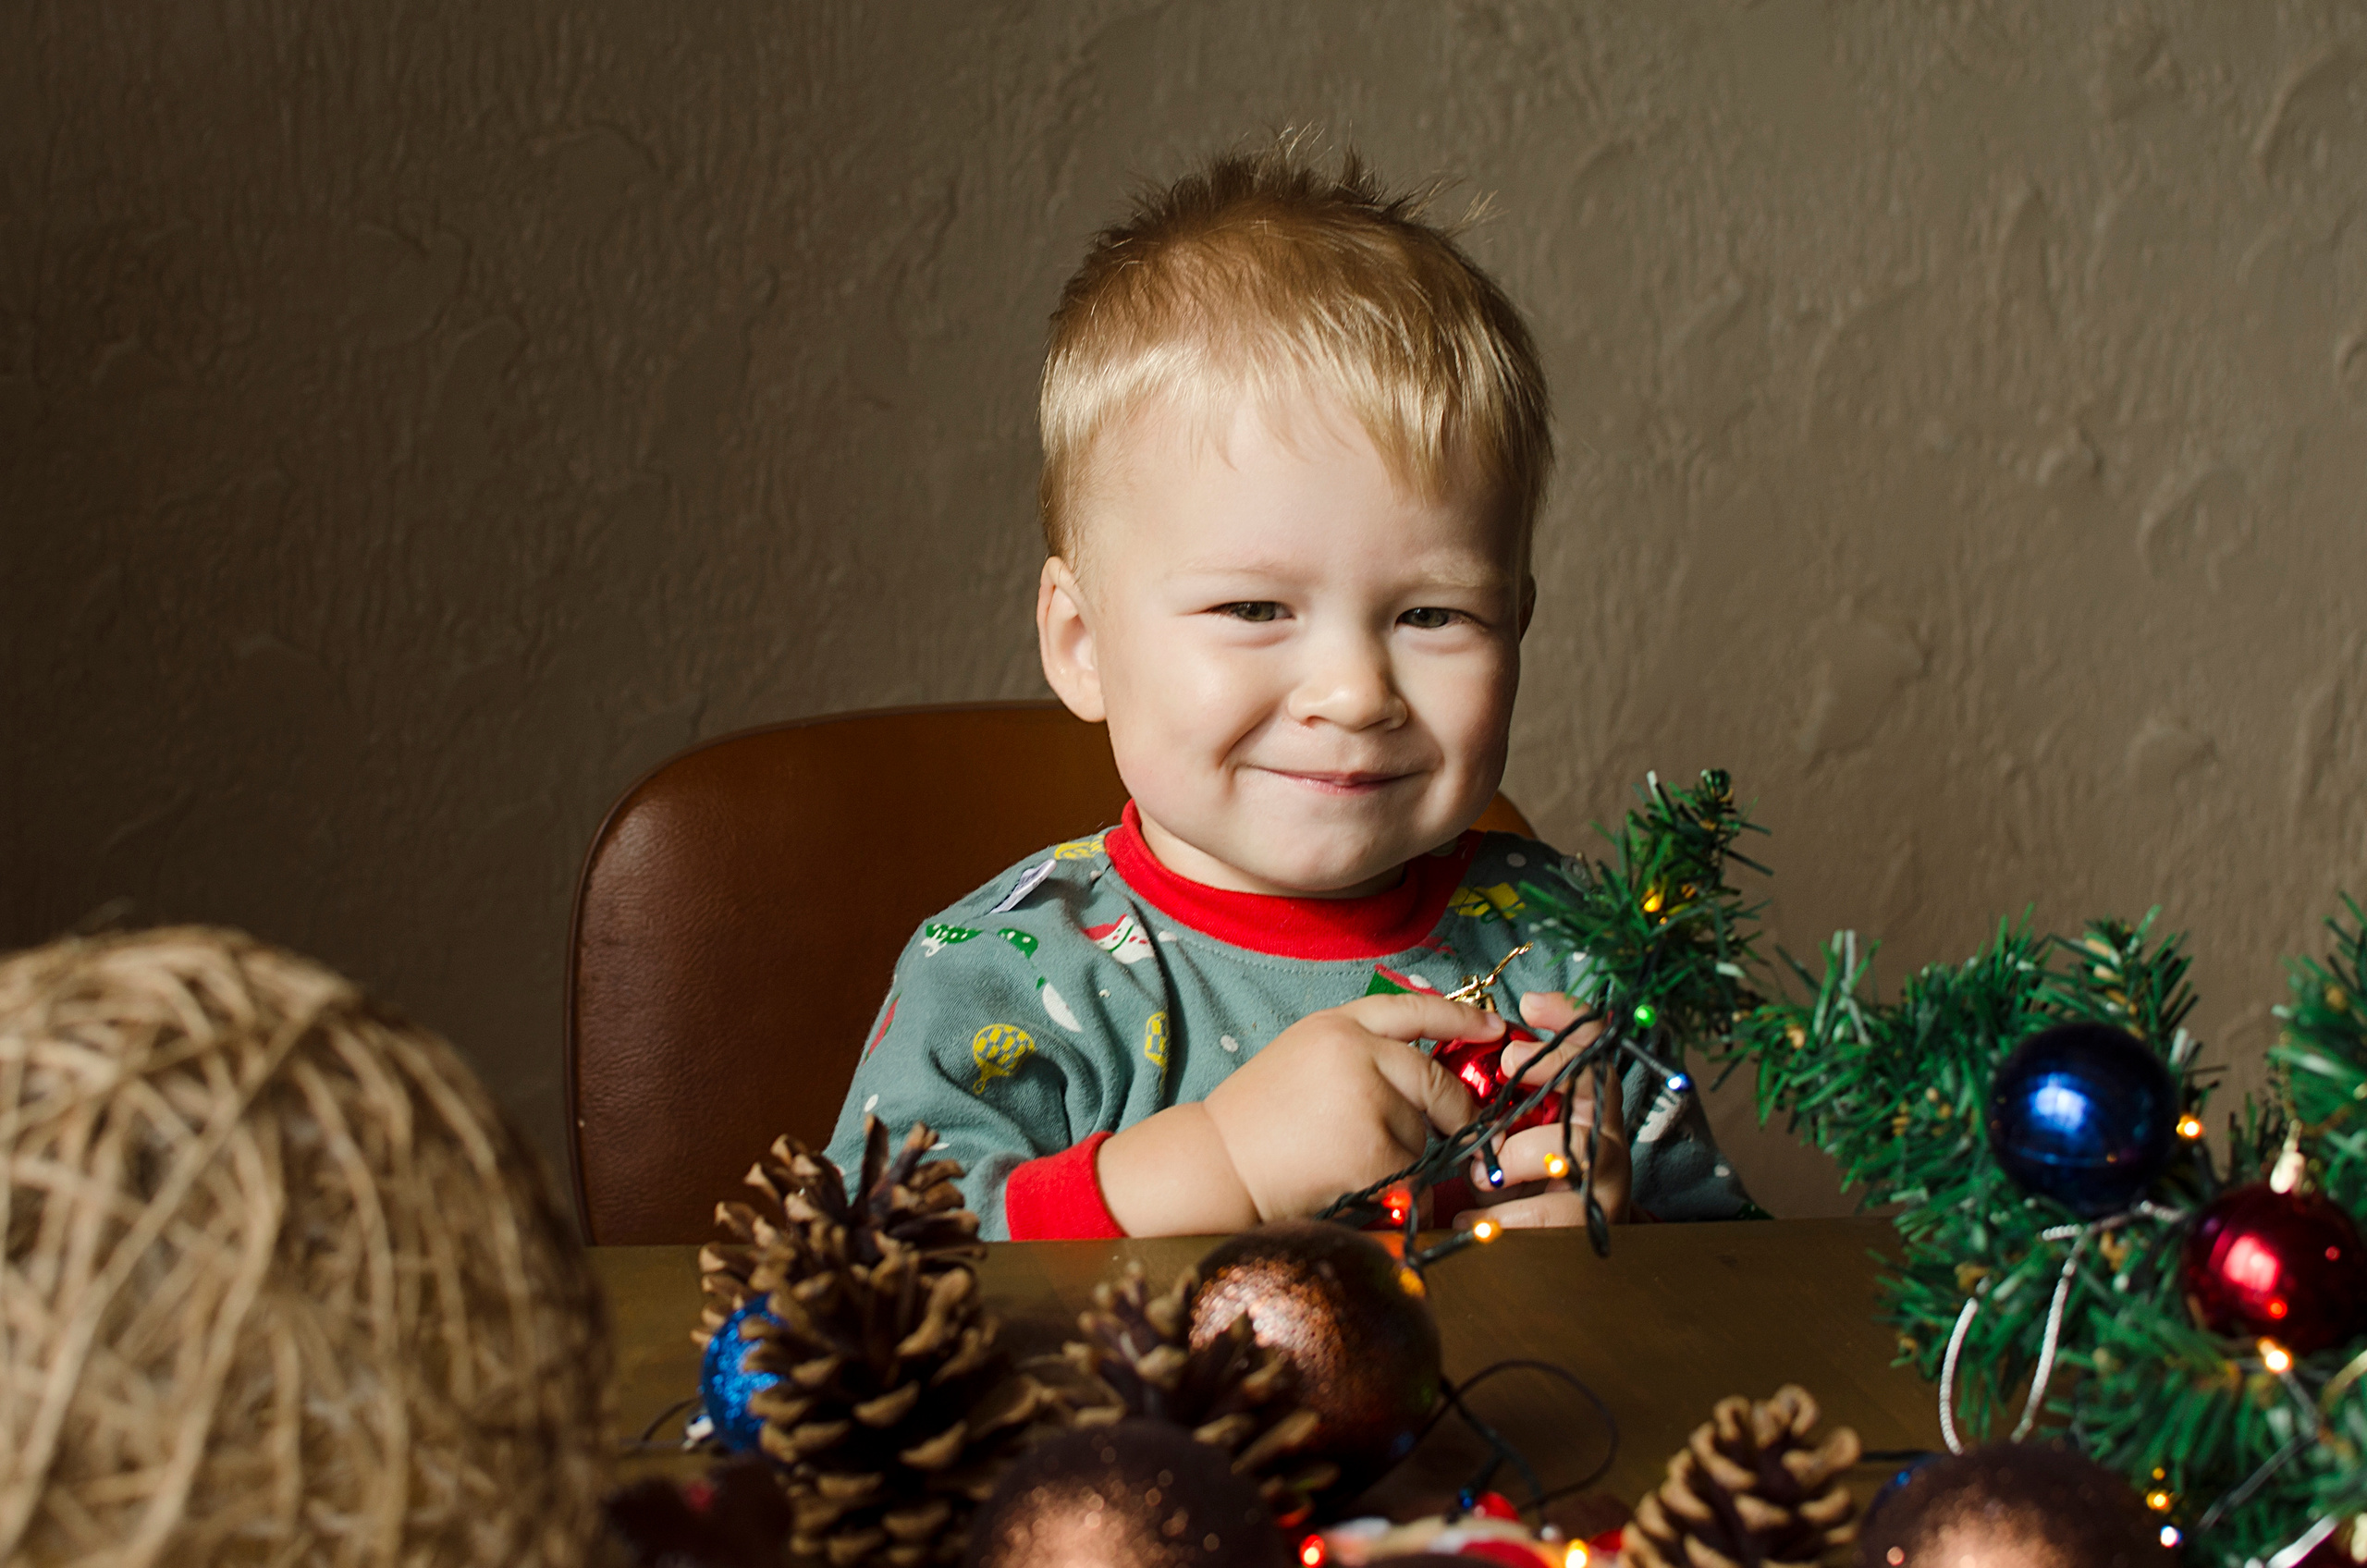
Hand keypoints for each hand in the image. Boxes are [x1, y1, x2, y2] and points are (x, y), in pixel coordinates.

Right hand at [1201, 991, 1495, 1222]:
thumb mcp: (1303, 1056)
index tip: (1495, 1028)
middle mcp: (1355, 1052)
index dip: (1460, 1019)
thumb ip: (1358, 1053)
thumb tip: (1425, 1076)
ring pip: (1423, 1132)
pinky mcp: (1372, 1150)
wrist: (1217, 1163)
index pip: (1413, 1010)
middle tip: (1462, 1128)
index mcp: (1336, 1025)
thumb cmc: (1255, 1121)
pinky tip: (1358, 1187)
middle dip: (1456, 1109)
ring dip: (1406, 1155)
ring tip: (1350, 1162)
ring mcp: (1366, 1100)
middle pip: (1433, 1077)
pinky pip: (1412, 1174)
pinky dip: (1399, 1190)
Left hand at [1463, 991, 1629, 1228]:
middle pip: (1594, 1084)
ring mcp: (1605, 1179)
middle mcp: (1604, 1136)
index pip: (1591, 1050)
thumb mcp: (1511, 1136)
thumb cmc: (1523, 1185)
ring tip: (1480, 1173)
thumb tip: (1445, 1062)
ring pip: (1569, 1148)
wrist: (1557, 1258)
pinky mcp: (1590, 1223)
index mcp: (1586, 1107)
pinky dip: (1500, 1217)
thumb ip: (1496, 1104)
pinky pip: (1549, 1213)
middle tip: (1509, 1064)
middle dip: (1551, 1066)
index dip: (1570, 1020)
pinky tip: (1469, 1219)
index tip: (1531, 1002)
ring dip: (1515, 1156)